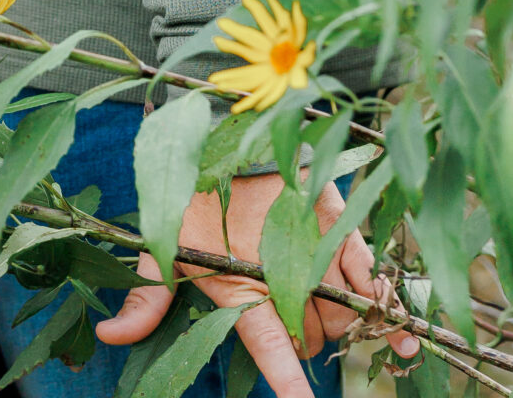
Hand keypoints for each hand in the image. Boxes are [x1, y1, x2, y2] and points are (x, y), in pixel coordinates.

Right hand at [94, 174, 418, 397]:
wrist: (225, 139)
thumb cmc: (193, 198)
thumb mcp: (166, 246)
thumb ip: (149, 296)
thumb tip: (107, 334)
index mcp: (248, 298)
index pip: (271, 353)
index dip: (289, 387)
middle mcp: (287, 288)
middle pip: (317, 339)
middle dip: (316, 335)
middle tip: (303, 309)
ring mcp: (319, 265)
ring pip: (347, 317)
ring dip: (353, 321)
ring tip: (350, 310)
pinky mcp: (343, 237)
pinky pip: (374, 280)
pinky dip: (390, 306)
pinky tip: (405, 330)